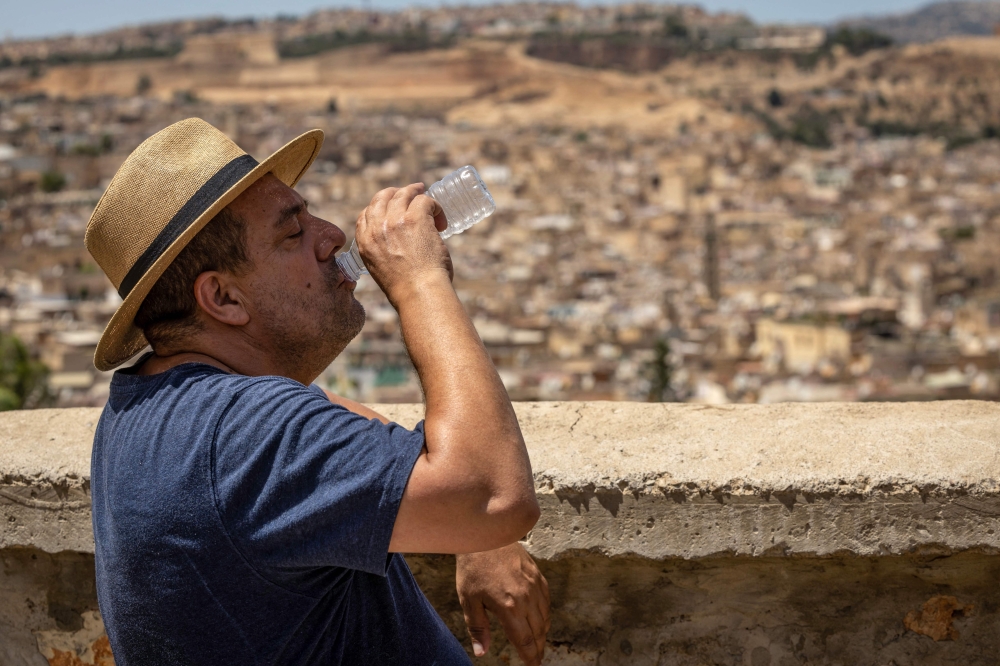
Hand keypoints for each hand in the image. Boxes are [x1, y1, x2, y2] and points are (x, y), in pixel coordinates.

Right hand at [354, 184, 452, 303]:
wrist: (418, 294)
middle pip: (383, 197)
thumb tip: (397, 250)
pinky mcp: (416, 218)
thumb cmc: (406, 290)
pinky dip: (435, 206)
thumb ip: (382, 255)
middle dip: (397, 193)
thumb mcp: (381, 271)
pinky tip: (441, 221)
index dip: (381, 208)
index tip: (393, 211)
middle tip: (412, 194)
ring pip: (405, 194)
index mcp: (364, 242)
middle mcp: (376, 228)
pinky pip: (425, 200)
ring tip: (428, 201)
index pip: (366, 214)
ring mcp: (395, 221)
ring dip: (417, 193)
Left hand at [456, 542, 549, 664]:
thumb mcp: (468, 600)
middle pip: (538, 631)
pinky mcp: (537, 574)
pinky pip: (546, 600)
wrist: (484, 536)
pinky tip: (540, 619)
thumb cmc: (472, 568)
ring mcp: (534, 585)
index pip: (525, 640)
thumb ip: (478, 628)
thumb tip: (482, 653)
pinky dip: (545, 614)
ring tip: (538, 643)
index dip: (530, 656)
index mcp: (509, 607)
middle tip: (537, 659)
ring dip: (543, 633)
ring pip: (545, 616)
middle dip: (538, 648)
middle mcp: (526, 598)